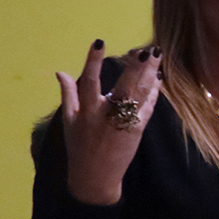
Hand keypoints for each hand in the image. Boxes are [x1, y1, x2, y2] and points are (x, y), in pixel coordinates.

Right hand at [57, 41, 162, 204]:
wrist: (95, 176)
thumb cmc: (80, 146)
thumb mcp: (69, 120)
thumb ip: (68, 94)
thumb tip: (60, 71)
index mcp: (86, 110)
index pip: (88, 80)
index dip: (93, 60)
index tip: (99, 41)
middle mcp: (105, 114)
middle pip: (124, 86)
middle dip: (136, 67)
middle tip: (147, 50)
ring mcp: (124, 122)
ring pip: (140, 94)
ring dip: (150, 74)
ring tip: (157, 56)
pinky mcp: (138, 129)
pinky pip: (148, 107)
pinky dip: (155, 92)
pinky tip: (159, 78)